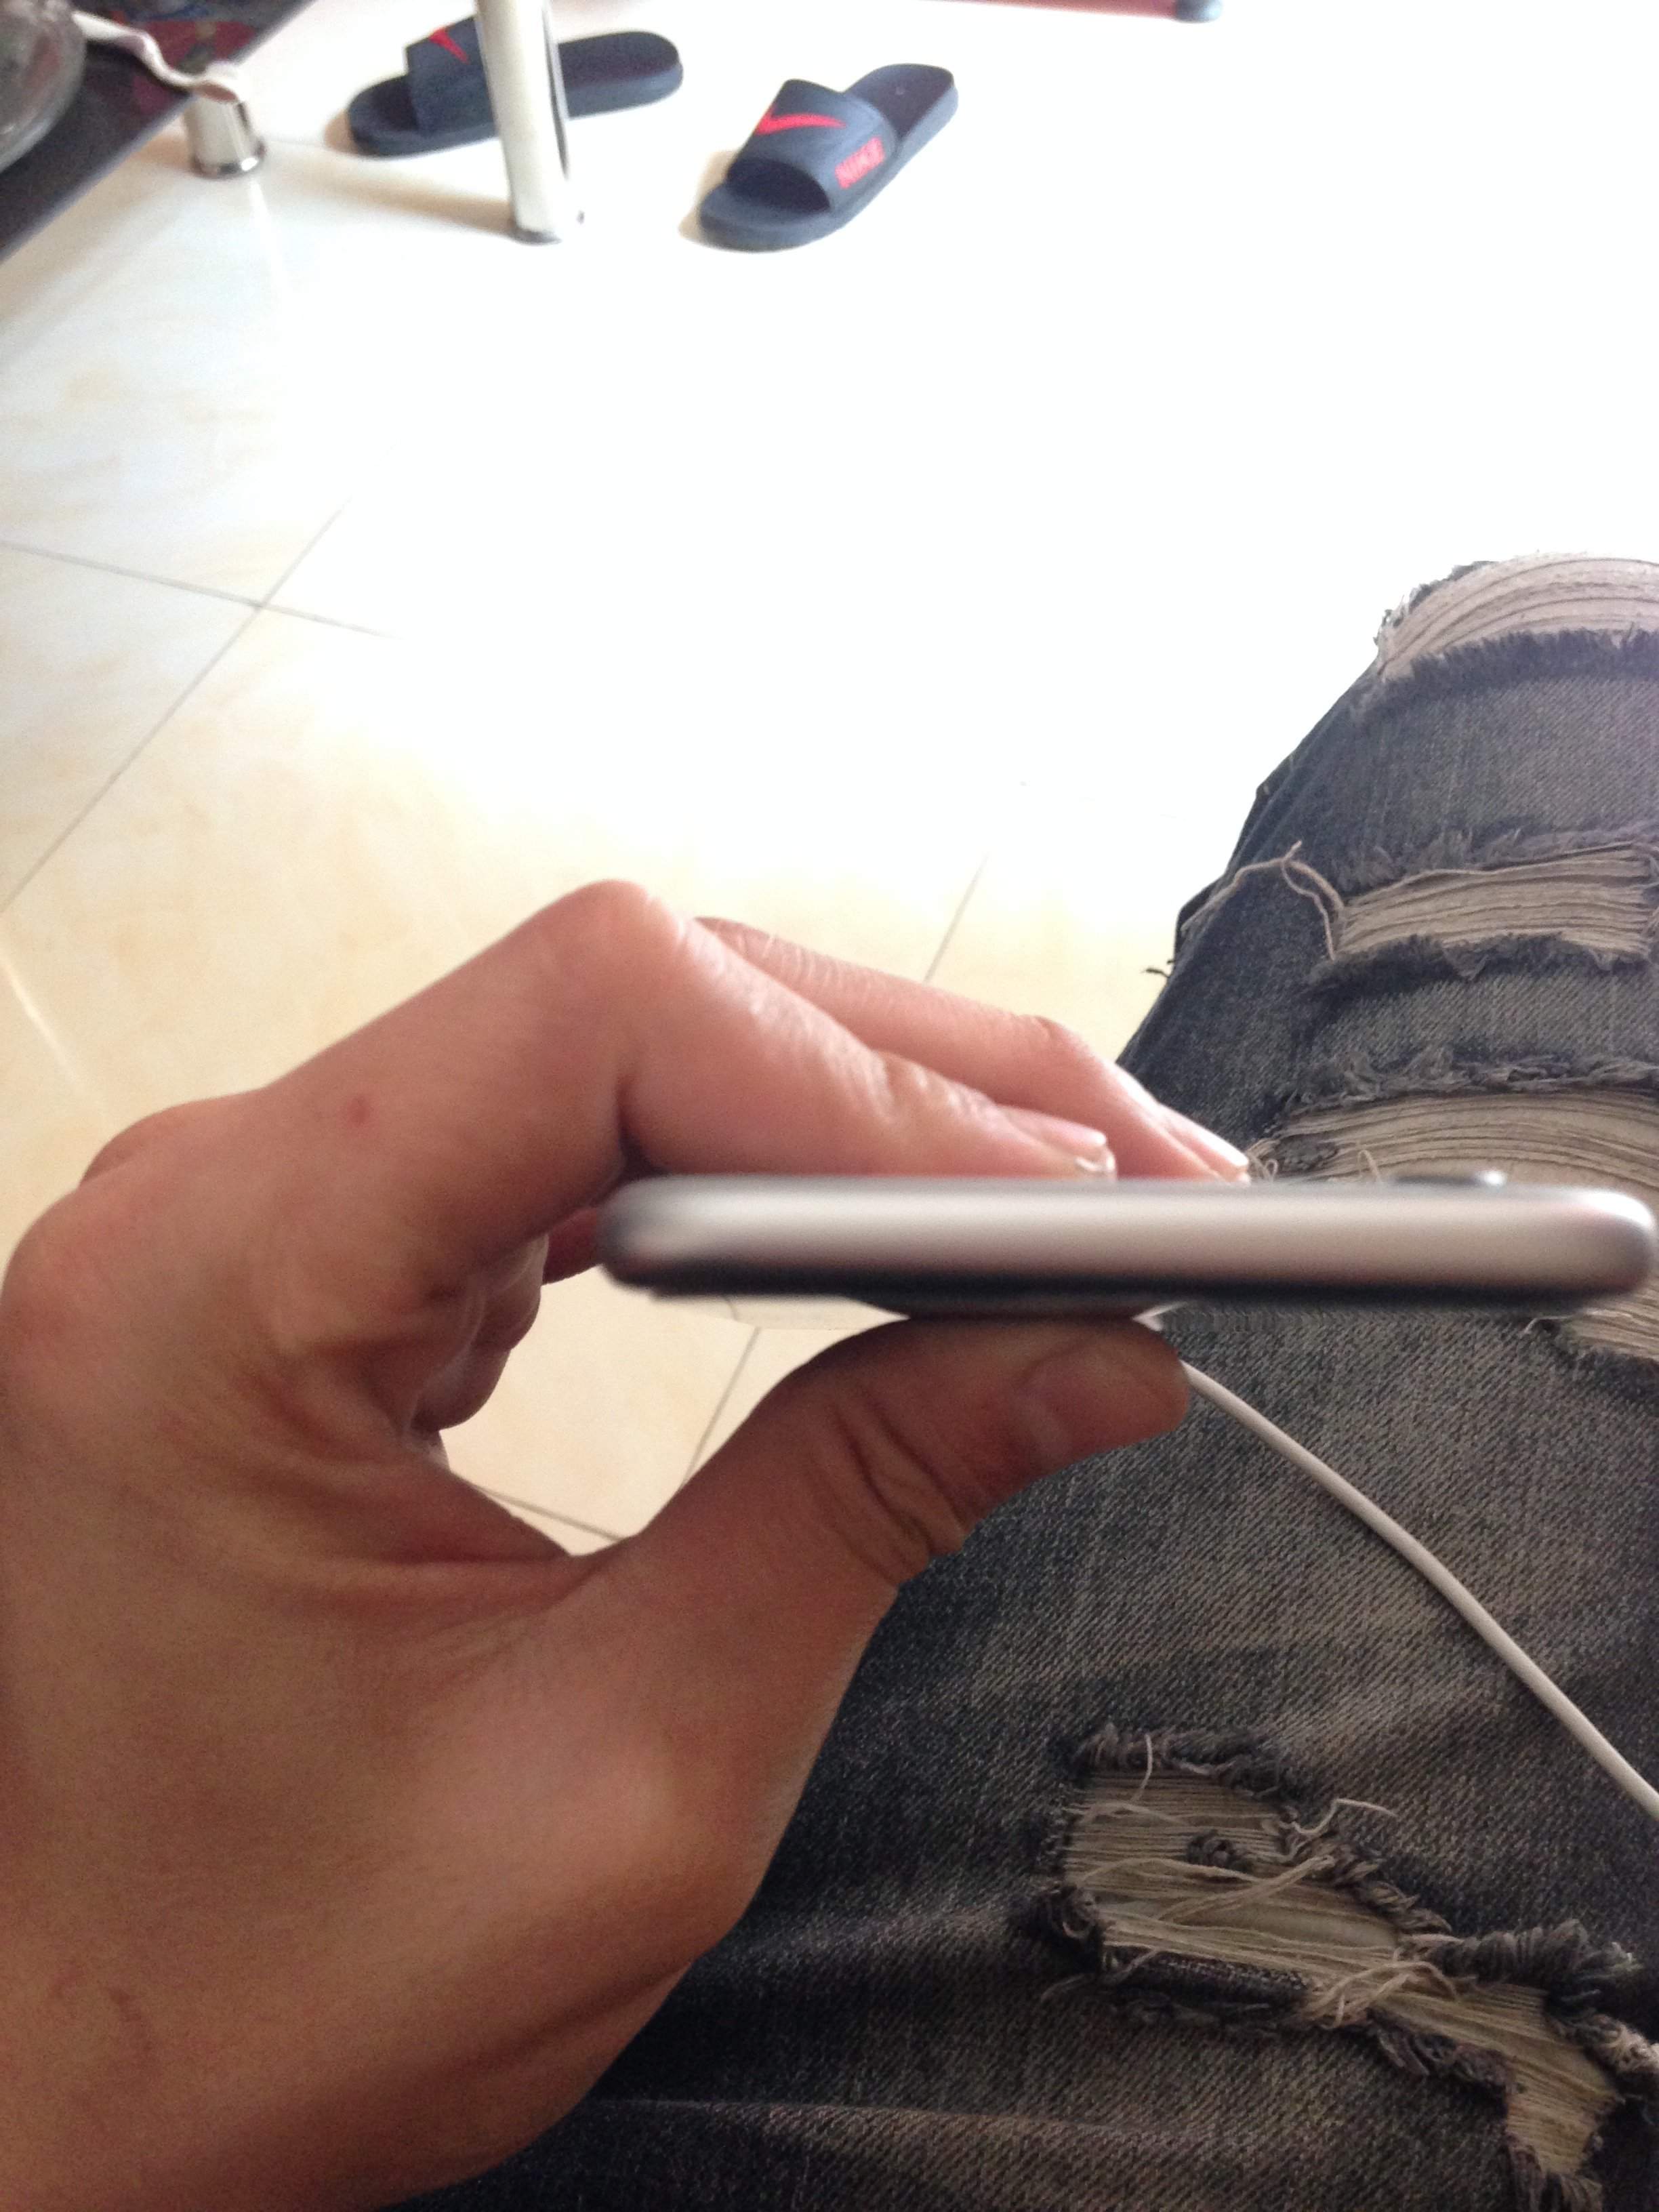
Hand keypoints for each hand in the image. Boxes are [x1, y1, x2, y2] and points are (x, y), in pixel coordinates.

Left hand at [0, 883, 1230, 2211]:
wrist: (76, 2075)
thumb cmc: (268, 1990)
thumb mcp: (630, 1778)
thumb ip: (863, 1508)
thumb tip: (1092, 1353)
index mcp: (216, 1289)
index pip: (594, 1012)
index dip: (870, 1086)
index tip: (1075, 1209)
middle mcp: (213, 1202)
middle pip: (625, 999)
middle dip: (909, 1089)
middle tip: (1143, 1195)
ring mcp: (263, 1220)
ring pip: (620, 1048)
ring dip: (851, 1115)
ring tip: (1053, 1210)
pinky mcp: (327, 1266)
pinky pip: (573, 1139)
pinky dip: (754, 1172)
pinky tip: (879, 1232)